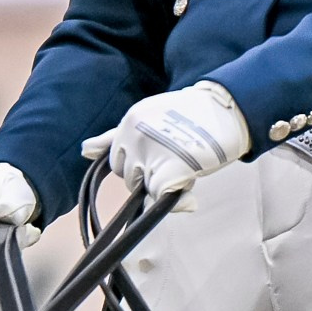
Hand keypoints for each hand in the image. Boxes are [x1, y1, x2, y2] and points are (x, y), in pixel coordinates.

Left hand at [81, 82, 249, 199]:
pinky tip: (189, 196)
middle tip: (176, 159)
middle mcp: (135, 136)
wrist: (226, 108)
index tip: (160, 154)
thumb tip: (85, 150)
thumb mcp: (146, 117)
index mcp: (128, 123)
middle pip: (127, 177)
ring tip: (185, 166)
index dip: (139, 164)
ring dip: (161, 185)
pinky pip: (160, 197)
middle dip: (147, 176)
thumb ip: (115, 137)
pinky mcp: (173, 166)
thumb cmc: (189, 115)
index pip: (117, 160)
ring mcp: (153, 151)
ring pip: (143, 188)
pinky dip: (176, 202)